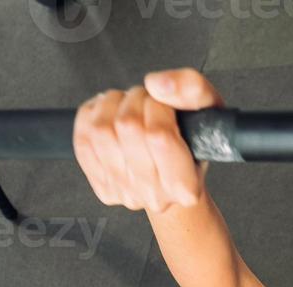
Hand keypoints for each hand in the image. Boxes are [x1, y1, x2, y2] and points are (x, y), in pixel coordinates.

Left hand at [73, 68, 223, 213]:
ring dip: (112, 105)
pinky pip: (83, 140)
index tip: (163, 105)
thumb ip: (193, 89)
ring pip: (101, 130)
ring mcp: (125, 193)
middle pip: (127, 127)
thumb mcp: (209, 109)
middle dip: (135, 100)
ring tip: (127, 106)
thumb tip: (156, 85)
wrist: (177, 177)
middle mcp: (154, 195)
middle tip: (145, 102)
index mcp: (185, 185)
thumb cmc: (194, 143)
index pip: (158, 134)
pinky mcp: (102, 186)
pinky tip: (109, 117)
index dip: (156, 107)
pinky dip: (92, 117)